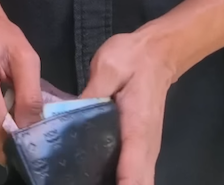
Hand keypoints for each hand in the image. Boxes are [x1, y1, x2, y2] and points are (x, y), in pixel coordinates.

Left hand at [80, 29, 184, 184]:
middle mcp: (147, 145)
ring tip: (87, 183)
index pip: (133, 168)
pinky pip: (137, 173)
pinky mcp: (143, 147)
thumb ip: (90, 95)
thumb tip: (65, 118)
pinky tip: (99, 180)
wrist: (157, 53)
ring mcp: (147, 149)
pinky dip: (125, 181)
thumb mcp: (108, 68)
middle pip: (141, 182)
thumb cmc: (133, 59)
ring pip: (141, 180)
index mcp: (137, 128)